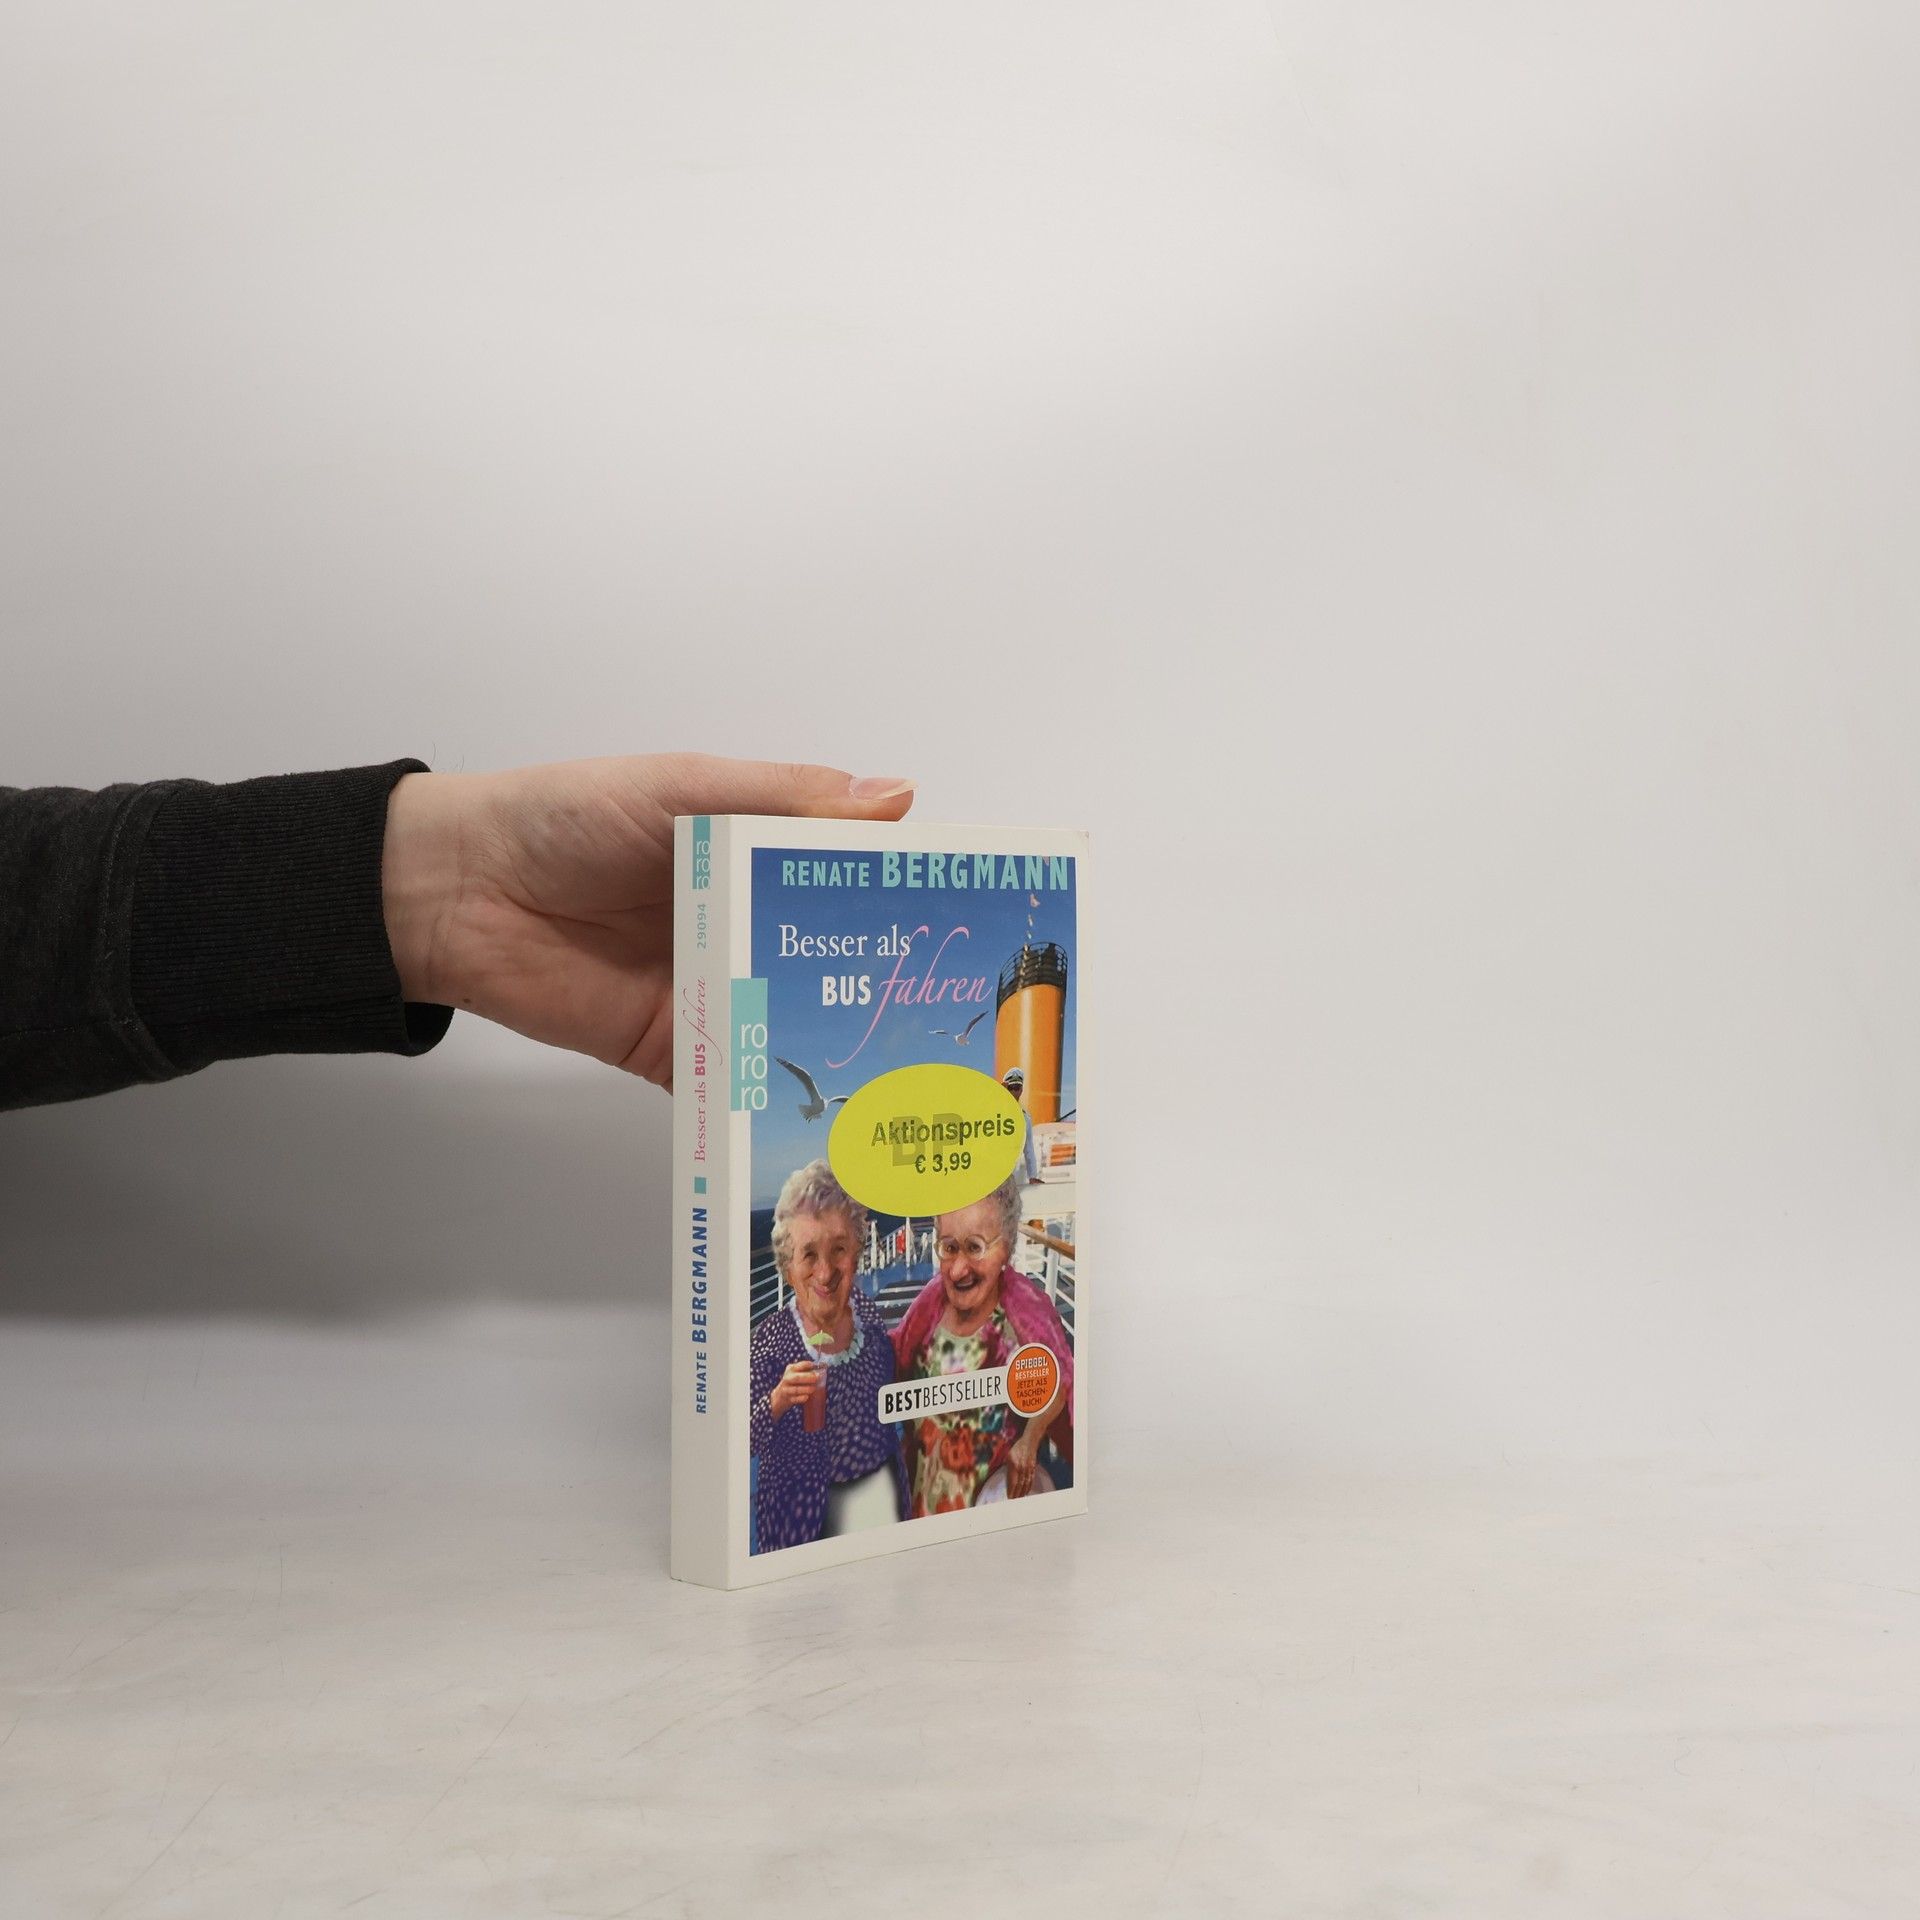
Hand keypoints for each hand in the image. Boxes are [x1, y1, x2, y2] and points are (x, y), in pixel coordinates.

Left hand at [381, 754, 913, 1082]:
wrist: (458, 893)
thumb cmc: (564, 819)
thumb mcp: (682, 786)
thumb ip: (784, 800)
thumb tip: (898, 799)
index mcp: (754, 854)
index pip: (847, 877)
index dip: (904, 895)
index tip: (968, 916)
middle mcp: (745, 926)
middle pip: (833, 962)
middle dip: (890, 986)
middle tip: (965, 1014)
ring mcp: (714, 993)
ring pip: (794, 1025)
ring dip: (846, 1050)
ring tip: (921, 1077)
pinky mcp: (674, 1051)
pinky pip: (734, 1081)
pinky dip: (771, 1104)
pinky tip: (827, 1123)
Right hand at [769, 1360, 824, 1420]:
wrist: (779, 1397)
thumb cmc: (792, 1383)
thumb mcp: (795, 1374)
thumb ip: (807, 1371)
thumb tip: (823, 1366)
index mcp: (791, 1369)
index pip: (801, 1365)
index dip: (810, 1365)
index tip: (819, 1367)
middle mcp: (787, 1378)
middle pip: (797, 1378)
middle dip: (808, 1377)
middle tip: (817, 1378)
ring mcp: (786, 1389)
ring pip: (796, 1389)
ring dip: (806, 1389)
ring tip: (813, 1389)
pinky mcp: (787, 1399)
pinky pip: (795, 1399)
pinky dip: (801, 1398)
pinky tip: (806, 1397)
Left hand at [1006, 1434, 1039, 1498]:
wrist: (1029, 1441)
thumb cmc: (1017, 1448)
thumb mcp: (1008, 1456)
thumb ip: (1007, 1467)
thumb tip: (1007, 1478)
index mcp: (1014, 1465)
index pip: (1013, 1481)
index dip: (1011, 1490)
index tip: (1009, 1497)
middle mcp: (1022, 1468)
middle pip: (1019, 1484)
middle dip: (1017, 1493)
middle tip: (1013, 1501)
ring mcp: (1028, 1468)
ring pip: (1026, 1483)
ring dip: (1022, 1492)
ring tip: (1019, 1498)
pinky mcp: (1033, 1468)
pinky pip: (1031, 1480)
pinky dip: (1028, 1487)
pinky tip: (1026, 1491)